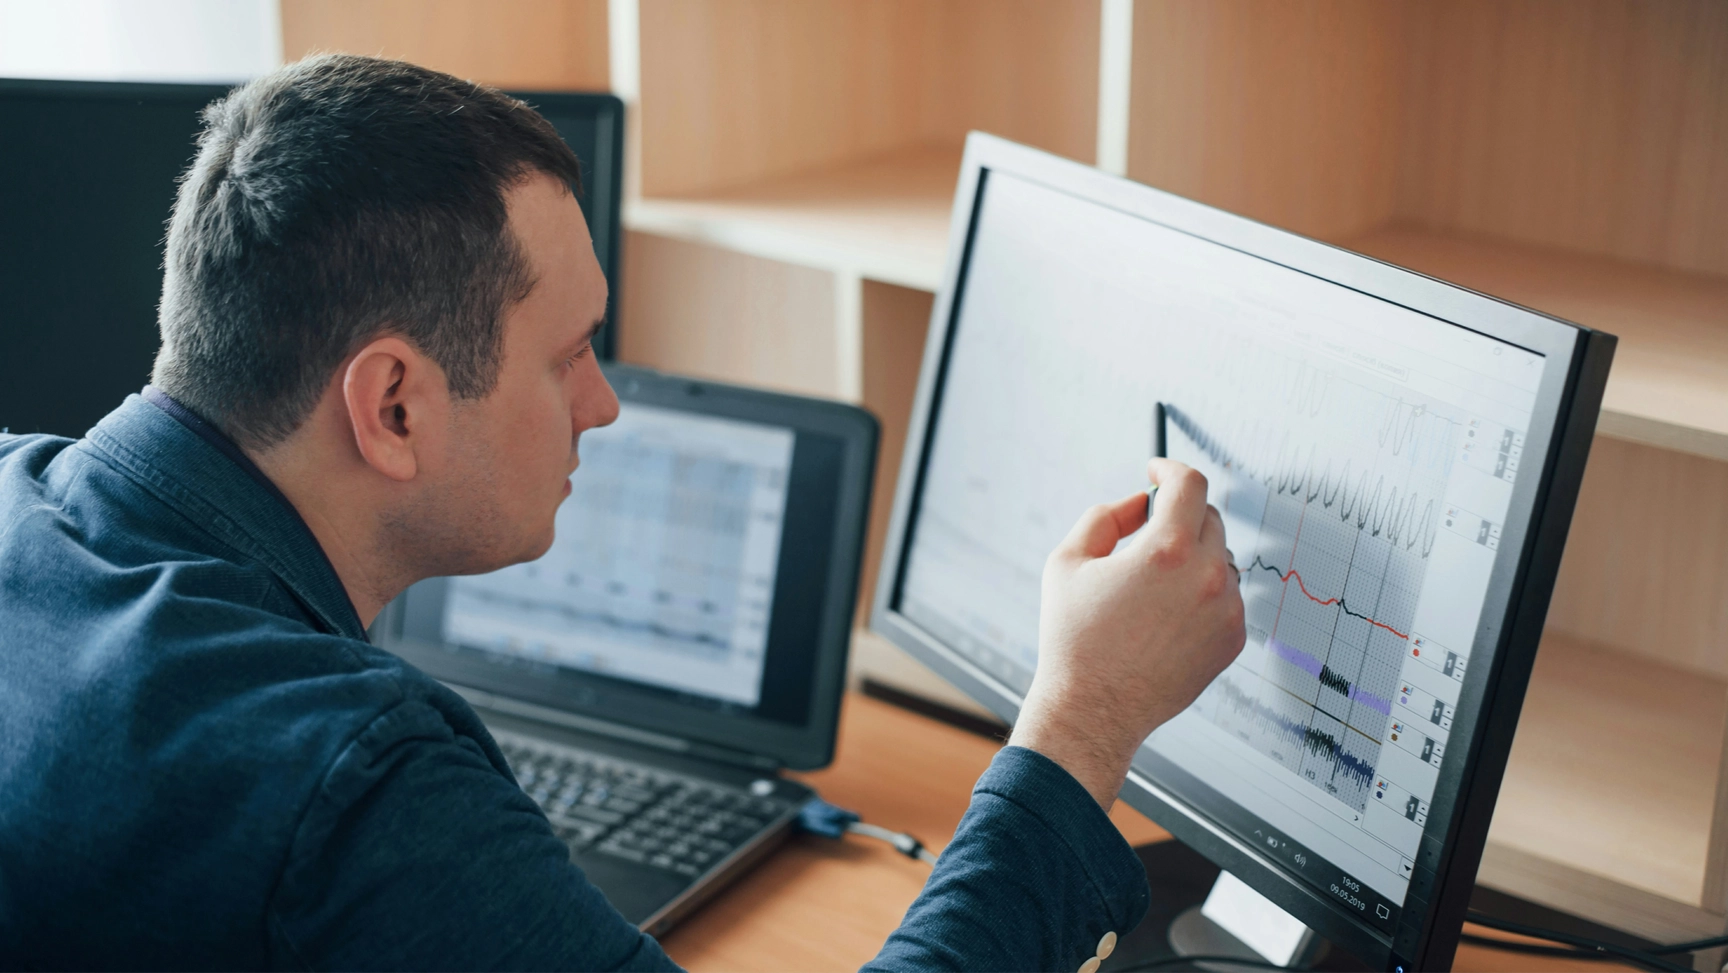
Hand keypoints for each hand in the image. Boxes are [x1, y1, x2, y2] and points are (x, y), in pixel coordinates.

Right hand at [1008, 459, 1246, 807]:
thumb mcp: (1067, 561)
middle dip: (1178, 516)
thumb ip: (1106, 515)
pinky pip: (1227, 595)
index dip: (1170, 468)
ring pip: (1221, 557)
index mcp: (1166, 551)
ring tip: (1151, 587)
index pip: (1190, 484)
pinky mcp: (1233, 639)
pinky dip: (1203, 593)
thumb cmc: (1074, 639)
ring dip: (1194, 556)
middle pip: (1209, 517)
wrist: (1093, 709)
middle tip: (1146, 533)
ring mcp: (1226, 610)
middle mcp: (1207, 577)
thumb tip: (1140, 501)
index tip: (1157, 472)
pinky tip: (1166, 616)